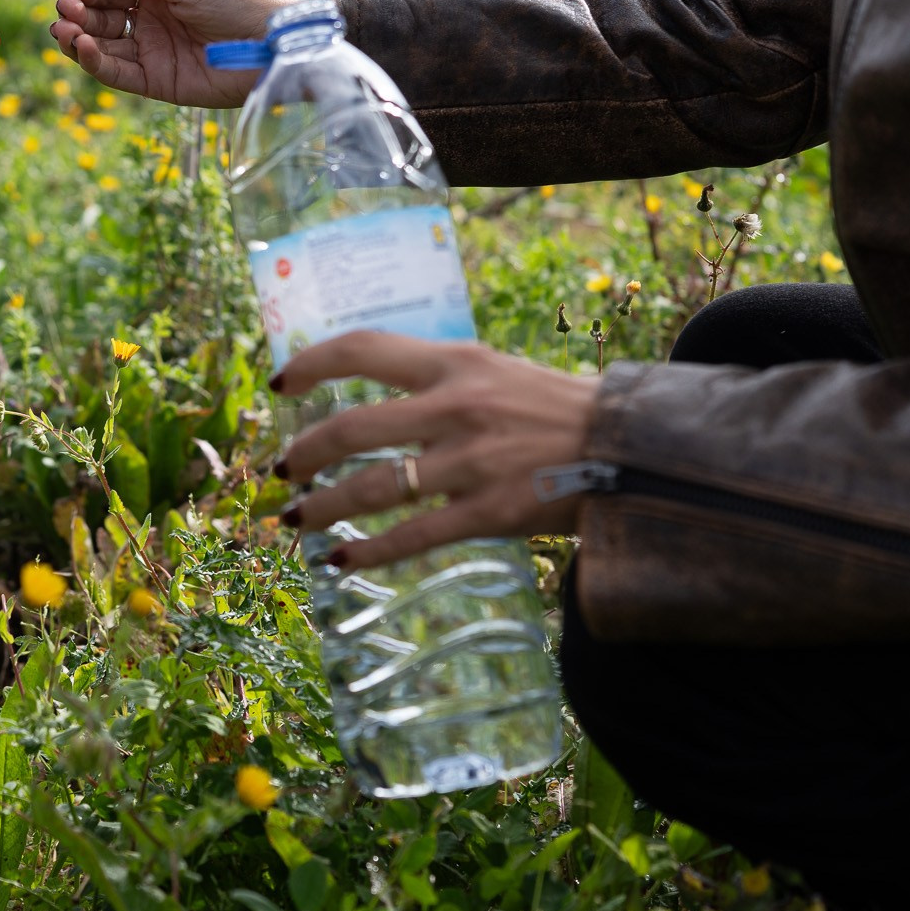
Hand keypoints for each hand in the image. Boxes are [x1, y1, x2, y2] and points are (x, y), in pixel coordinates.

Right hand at [49, 0, 286, 108]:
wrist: (266, 42)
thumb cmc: (231, 0)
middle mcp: (151, 22)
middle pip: (100, 17)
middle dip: (79, 11)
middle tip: (68, 6)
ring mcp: (152, 53)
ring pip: (101, 47)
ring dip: (76, 37)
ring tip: (63, 28)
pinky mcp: (156, 83)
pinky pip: (116, 74)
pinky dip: (94, 62)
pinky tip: (81, 46)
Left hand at [273, 333, 602, 571]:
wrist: (630, 446)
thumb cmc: (556, 408)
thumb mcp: (496, 370)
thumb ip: (439, 378)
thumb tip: (375, 390)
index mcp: (456, 362)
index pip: (363, 348)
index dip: (311, 363)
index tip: (280, 382)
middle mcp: (456, 407)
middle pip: (352, 428)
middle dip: (304, 453)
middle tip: (282, 468)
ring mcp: (471, 462)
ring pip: (373, 488)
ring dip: (323, 507)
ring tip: (295, 519)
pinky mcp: (489, 512)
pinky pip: (413, 537)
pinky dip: (368, 553)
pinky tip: (340, 562)